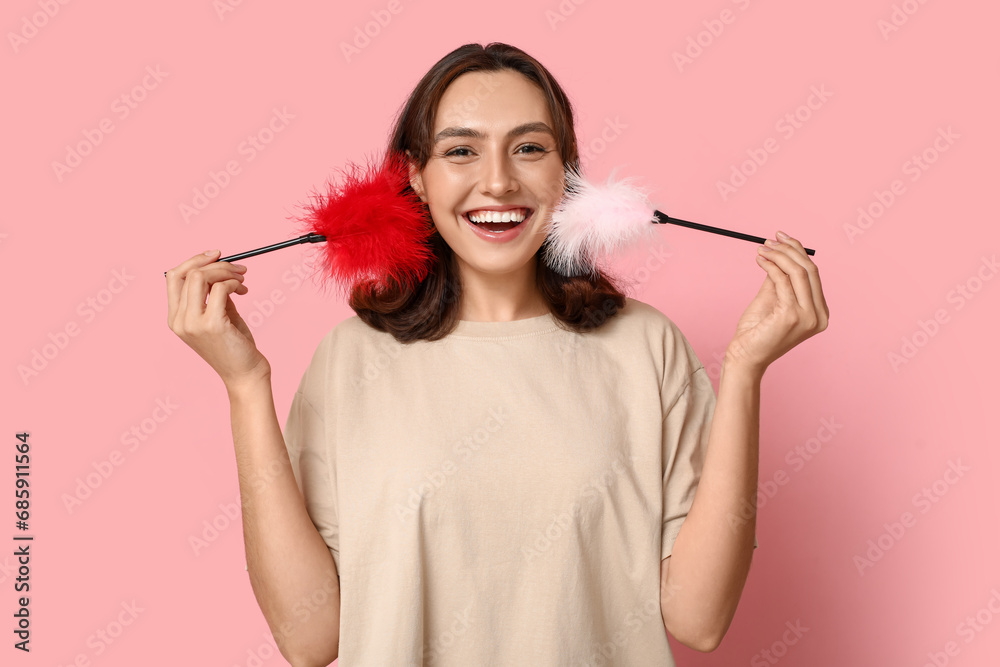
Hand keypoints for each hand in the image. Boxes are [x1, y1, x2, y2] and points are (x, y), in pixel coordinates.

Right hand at [166, 250, 270, 389]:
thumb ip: (213, 294)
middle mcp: (179, 321)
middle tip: (237, 266)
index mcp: (176, 318)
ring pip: (200, 277)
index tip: (216, 255)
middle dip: (213, 263)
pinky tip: (242, 291)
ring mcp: (193, 323)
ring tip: (242, 279)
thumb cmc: (234, 346)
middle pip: (185, 273)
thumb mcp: (219, 315)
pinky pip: (220, 289)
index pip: (173, 277)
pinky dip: (233, 283)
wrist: (245, 374)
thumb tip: (220, 268)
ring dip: (226, 271)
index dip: (194, 261)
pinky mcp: (211, 325)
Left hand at [725, 231, 829, 376]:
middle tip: (770, 240)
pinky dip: (771, 266)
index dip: (798, 251)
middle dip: (789, 250)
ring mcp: (808, 317)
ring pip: (798, 272)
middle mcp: (819, 316)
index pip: (814, 274)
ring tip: (761, 249)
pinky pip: (783, 281)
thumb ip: (781, 279)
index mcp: (820, 312)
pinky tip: (760, 261)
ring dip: (778, 255)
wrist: (745, 357)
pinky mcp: (791, 316)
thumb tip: (780, 253)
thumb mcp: (773, 299)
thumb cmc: (757, 332)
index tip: (781, 238)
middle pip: (810, 270)